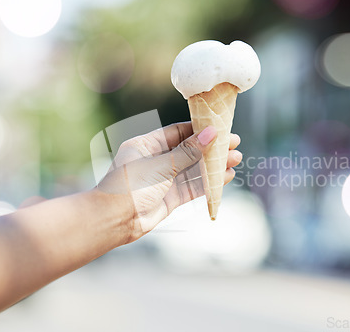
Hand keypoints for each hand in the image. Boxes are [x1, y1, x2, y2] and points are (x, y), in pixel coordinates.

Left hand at [95, 122, 241, 243]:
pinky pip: (193, 186)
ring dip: (213, 165)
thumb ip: (188, 151)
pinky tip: (225, 177)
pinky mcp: (170, 197)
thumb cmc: (130, 187)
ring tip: (235, 160)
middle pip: (189, 150)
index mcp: (147, 145)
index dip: (200, 129)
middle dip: (211, 147)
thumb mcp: (161, 165)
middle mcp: (156, 159)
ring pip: (193, 169)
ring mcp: (164, 179)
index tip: (220, 127)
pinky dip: (208, 182)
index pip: (177, 132)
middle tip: (234, 144)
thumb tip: (210, 133)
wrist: (114, 221)